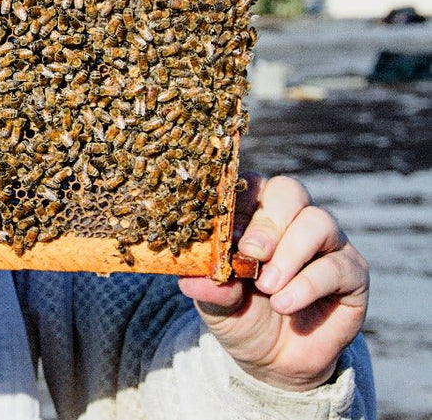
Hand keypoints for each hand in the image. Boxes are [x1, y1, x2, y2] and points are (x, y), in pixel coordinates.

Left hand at [178, 173, 368, 391]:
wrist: (274, 360)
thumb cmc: (241, 314)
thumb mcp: (215, 302)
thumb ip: (208, 286)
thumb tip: (192, 278)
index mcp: (255, 213)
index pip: (249, 184)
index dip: (236, 200)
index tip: (224, 229)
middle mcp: (293, 218)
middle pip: (289, 192)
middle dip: (268, 222)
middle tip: (252, 253)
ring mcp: (327, 242)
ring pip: (318, 221)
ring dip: (289, 254)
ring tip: (267, 287)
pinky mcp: (352, 271)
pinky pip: (337, 264)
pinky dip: (307, 284)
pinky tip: (284, 304)